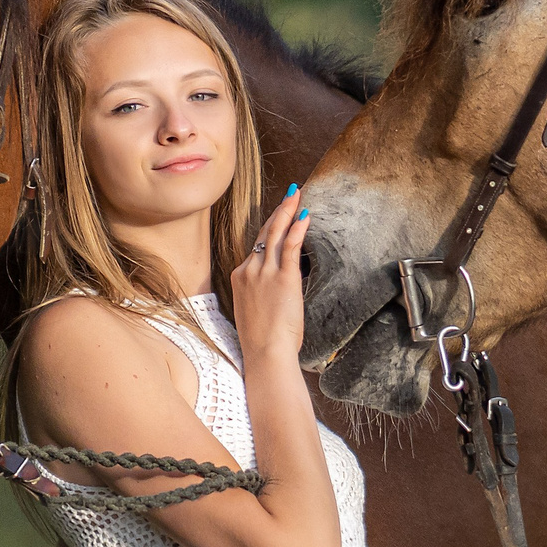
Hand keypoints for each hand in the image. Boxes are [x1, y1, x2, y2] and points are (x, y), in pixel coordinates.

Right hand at [229, 183, 312, 363]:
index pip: (256, 246)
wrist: (264, 352)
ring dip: (288, 212)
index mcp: (241, 276)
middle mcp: (249, 270)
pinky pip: (290, 246)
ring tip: (297, 195)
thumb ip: (261, 293)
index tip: (279, 215)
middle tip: (290, 194)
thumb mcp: (254, 310)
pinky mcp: (282, 278)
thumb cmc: (262, 340)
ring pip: (276, 234)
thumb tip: (276, 288)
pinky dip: (297, 229)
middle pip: (264, 233)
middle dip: (279, 212)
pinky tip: (305, 216)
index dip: (269, 228)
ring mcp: (264, 273)